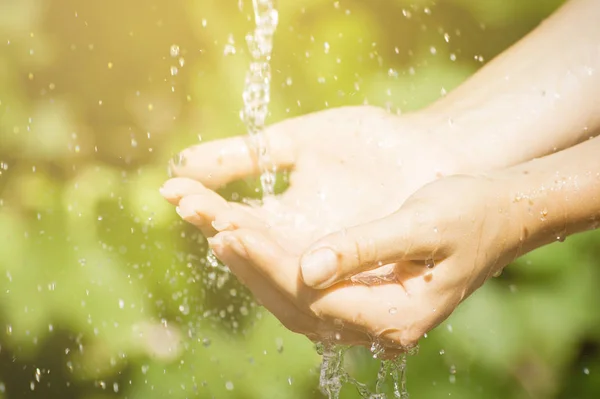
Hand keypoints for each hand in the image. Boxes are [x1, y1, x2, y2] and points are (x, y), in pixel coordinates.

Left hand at [161, 105, 465, 348]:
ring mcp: (370, 320)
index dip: (268, 260)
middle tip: (210, 227)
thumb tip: (309, 266)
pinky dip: (276, 269)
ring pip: (296, 304)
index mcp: (397, 317)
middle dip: (250, 265)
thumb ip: (366, 247)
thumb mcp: (422, 224)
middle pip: (296, 304)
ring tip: (219, 235)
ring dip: (256, 269)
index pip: (313, 294)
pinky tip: (254, 245)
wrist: (500, 217)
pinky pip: (308, 294)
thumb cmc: (469, 214)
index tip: (229, 227)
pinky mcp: (364, 303)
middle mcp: (379, 329)